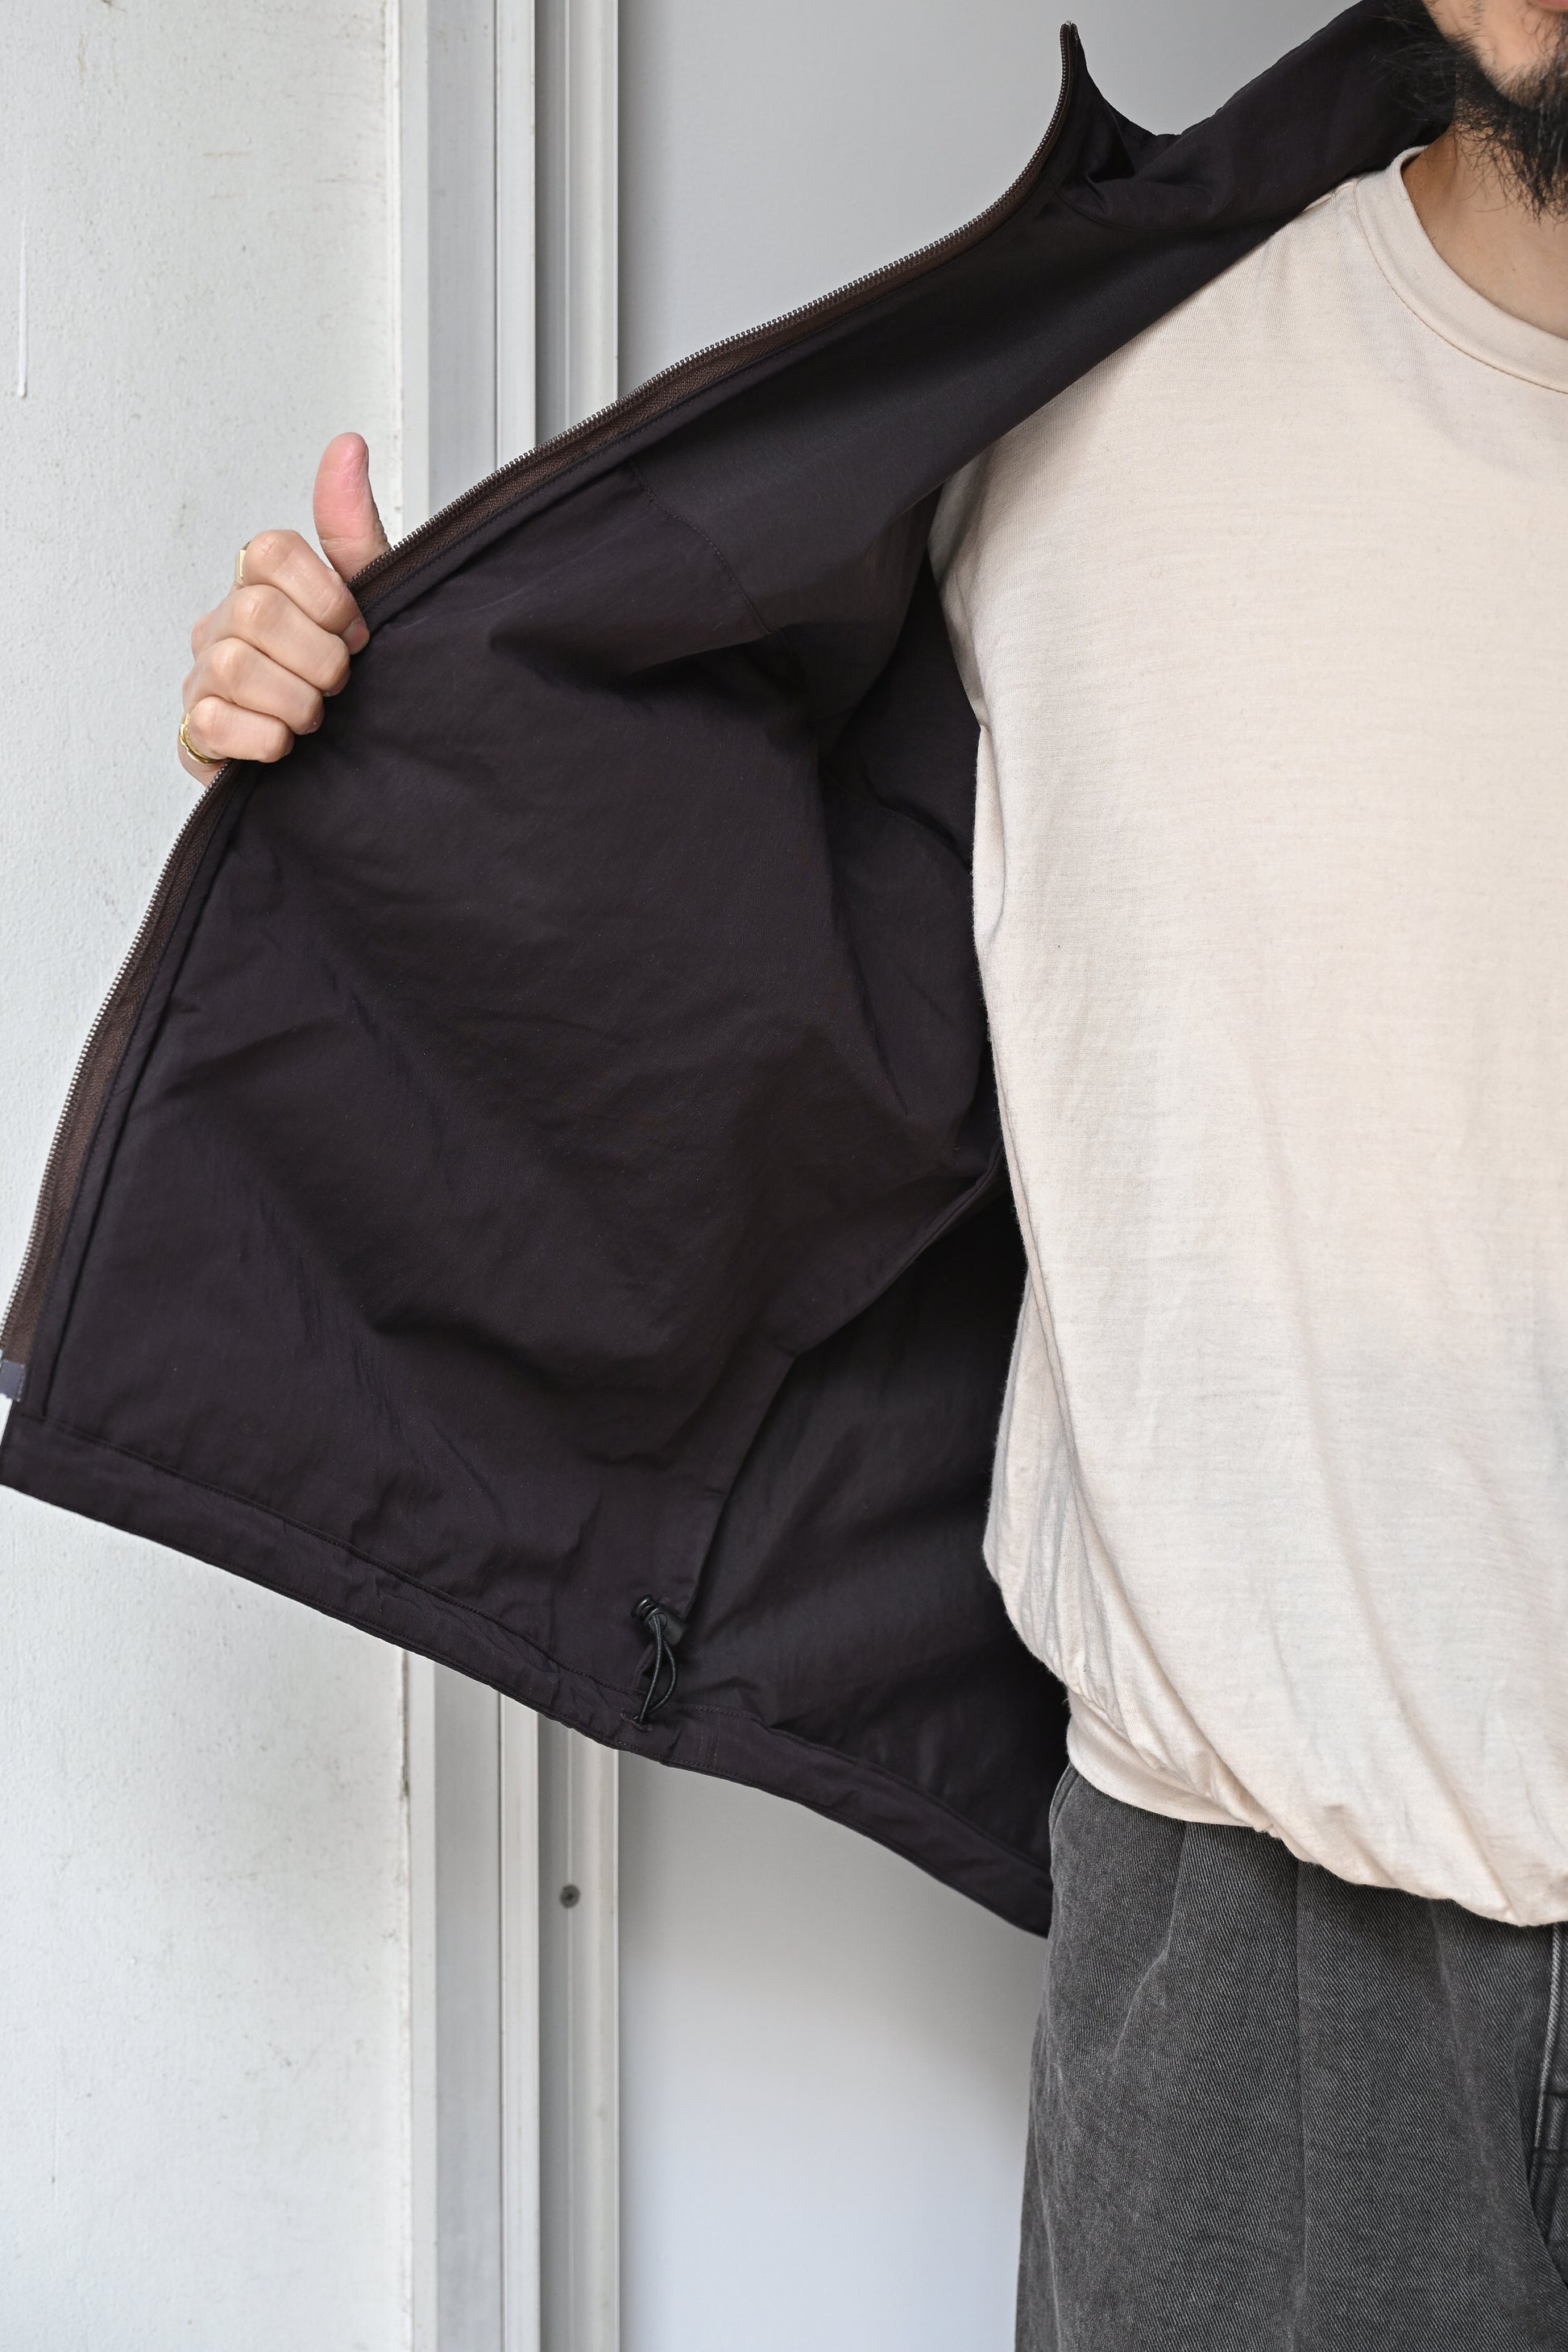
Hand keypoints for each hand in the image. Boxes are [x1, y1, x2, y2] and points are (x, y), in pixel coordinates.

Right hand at [177, 432, 389, 782]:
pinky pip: (214, 725)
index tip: (355, 630)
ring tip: (315, 717)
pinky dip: (265, 740)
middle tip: (339, 682)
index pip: (270, 551)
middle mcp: (222, 625)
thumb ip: (352, 530)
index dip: (325, 595)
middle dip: (319, 658)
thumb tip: (346, 445)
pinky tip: (285, 745)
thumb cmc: (348, 679)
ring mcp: (202, 679)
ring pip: (236, 667)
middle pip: (257, 613)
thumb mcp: (369, 601)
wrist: (349, 767)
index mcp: (259, 586)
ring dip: (296, 701)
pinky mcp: (196, 736)